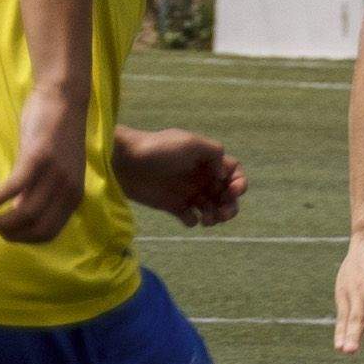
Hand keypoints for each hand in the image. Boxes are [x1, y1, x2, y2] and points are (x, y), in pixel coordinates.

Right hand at [0, 100, 89, 244]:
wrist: (63, 98)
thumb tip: (20, 213)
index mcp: (74, 195)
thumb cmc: (56, 133)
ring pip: (25, 212)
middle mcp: (67, 189)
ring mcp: (54, 174)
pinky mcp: (38, 158)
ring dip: (0, 223)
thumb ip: (41, 192)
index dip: (25, 240)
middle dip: (11, 235)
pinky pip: (15, 187)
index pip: (49, 231)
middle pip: (37, 226)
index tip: (7, 236)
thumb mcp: (55, 170)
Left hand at [112, 127, 245, 227]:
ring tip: (207, 219)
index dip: (239, 183)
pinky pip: (190, 217)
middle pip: (226, 195)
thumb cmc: (158, 149)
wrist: (125, 162)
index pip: (233, 173)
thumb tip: (223, 173)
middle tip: (223, 213)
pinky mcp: (172, 205)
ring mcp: (186, 191)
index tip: (230, 191)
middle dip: (230, 206)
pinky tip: (187, 216)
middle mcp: (200, 176)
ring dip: (216, 216)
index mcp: (207, 160)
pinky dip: (193, 220)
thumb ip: (213, 153)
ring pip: (211, 208)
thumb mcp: (190, 142)